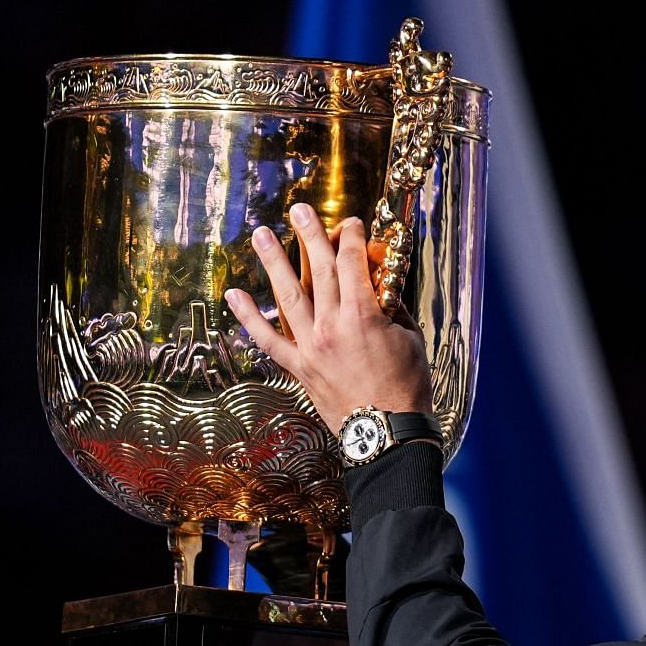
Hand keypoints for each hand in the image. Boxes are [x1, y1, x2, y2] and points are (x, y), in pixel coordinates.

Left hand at [224, 203, 432, 434]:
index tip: (350, 223)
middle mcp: (331, 326)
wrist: (387, 435)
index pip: (353, 263)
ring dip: (274, 262)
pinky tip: (234, 296)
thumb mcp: (410, 340)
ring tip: (262, 235)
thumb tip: (381, 287)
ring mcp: (310, 347)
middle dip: (310, 235)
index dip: (352, 237)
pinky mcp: (299, 368)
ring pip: (289, 295)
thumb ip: (393, 309)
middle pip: (320, 270)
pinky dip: (249, 318)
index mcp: (363, 315)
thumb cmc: (406, 389)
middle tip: (299, 210)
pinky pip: (268, 340)